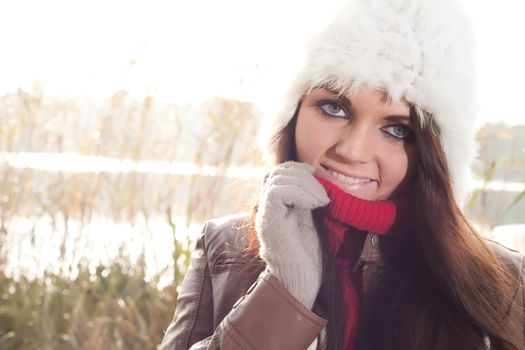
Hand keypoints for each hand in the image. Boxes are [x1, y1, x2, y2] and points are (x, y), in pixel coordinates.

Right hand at [255, 161, 329, 307]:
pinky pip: (277, 192)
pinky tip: (316, 204)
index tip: (318, 178)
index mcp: (276, 208)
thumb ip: (305, 200)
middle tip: (322, 193)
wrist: (301, 285)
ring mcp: (266, 216)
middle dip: (302, 174)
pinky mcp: (269, 223)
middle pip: (275, 173)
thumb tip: (314, 177)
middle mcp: (266, 210)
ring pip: (276, 179)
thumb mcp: (309, 220)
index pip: (277, 174)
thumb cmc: (308, 258)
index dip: (298, 169)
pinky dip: (300, 192)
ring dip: (305, 183)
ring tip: (322, 200)